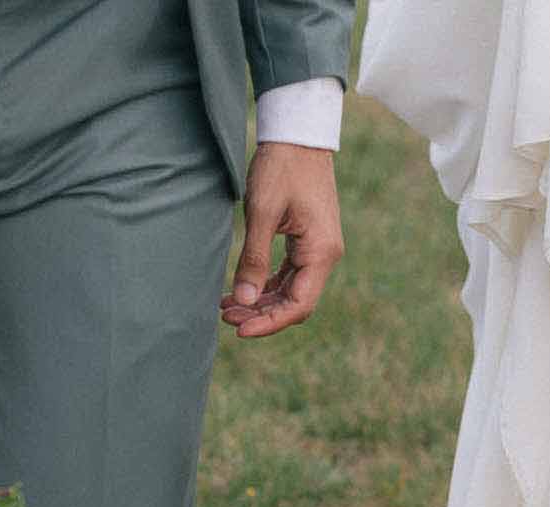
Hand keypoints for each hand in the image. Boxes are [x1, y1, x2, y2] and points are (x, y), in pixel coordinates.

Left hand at [219, 143, 343, 339]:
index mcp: (321, 252)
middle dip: (261, 314)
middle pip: (294, 302)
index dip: (269, 323)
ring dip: (260, 302)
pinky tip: (241, 289)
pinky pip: (288, 274)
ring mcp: (317, 248)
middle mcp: (325, 255)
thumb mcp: (262, 213)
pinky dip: (265, 285)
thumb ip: (254, 259)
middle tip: (225, 316)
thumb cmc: (281, 167)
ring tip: (227, 306)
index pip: (298, 305)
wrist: (298, 134)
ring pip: (290, 290)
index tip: (239, 330)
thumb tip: (244, 301)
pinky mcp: (307, 240)